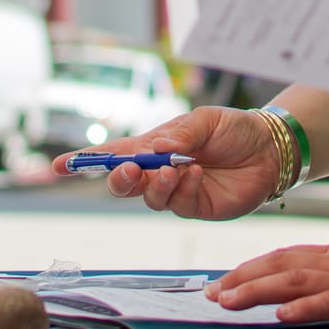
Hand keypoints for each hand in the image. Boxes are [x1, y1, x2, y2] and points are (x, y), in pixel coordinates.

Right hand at [49, 107, 278, 220]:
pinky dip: (182, 189)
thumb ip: (179, 135)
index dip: (85, 162)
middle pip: (123, 184)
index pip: (115, 153)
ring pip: (148, 197)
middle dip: (119, 178)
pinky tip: (197, 174)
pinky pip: (177, 205)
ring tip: (176, 168)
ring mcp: (176, 192)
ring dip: (156, 184)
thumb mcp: (205, 121)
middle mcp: (160, 171)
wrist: (271, 149)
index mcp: (155, 145)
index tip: (58, 167)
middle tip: (130, 169)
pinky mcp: (196, 207)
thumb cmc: (235, 129)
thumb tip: (155, 149)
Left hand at [203, 233, 328, 328]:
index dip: (251, 268)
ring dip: (258, 290)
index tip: (222, 281)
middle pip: (280, 265)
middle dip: (242, 279)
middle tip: (211, 293)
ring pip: (295, 280)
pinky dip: (305, 306)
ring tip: (229, 300)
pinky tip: (283, 315)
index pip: (285, 258)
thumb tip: (310, 299)